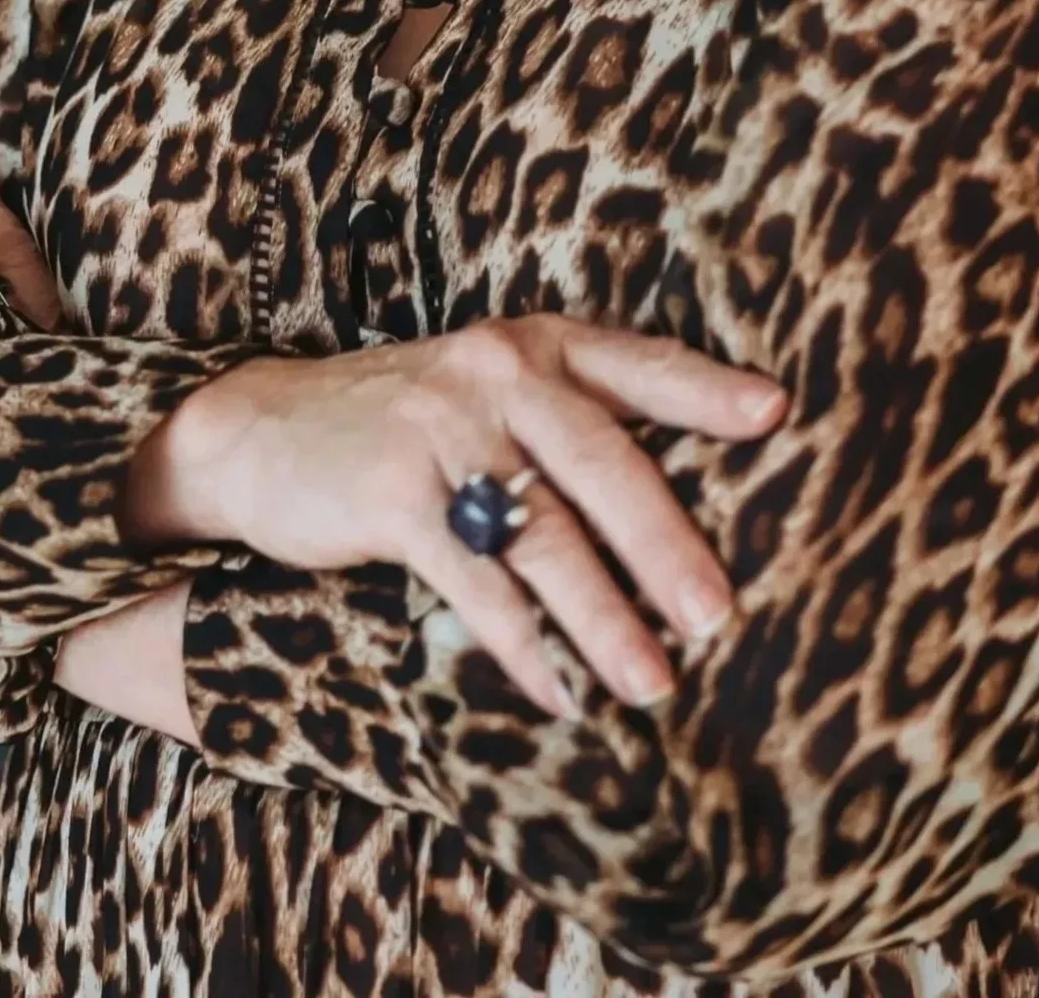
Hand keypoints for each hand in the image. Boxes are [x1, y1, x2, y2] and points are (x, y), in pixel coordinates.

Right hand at [124, 319, 785, 720]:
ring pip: (545, 533)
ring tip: (654, 683)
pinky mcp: (396, 492)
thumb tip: (671, 516)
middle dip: (666, 543)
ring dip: (603, 617)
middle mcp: (498, 371)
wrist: (262, 429)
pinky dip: (524, 645)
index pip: (637, 363)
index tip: (776, 414)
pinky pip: (477, 579)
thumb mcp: (483, 395)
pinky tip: (561, 692)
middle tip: (718, 614)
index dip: (705, 390)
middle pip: (603, 460)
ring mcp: (445, 427)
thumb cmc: (402, 425)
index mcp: (533, 345)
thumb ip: (563, 427)